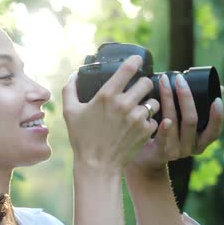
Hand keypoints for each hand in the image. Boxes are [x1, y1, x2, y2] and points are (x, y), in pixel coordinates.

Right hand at [62, 55, 159, 170]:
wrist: (97, 165)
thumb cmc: (82, 138)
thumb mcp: (70, 112)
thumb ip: (69, 89)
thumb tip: (74, 74)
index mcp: (106, 96)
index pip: (128, 69)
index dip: (135, 60)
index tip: (138, 60)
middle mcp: (124, 104)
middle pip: (147, 82)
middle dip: (143, 84)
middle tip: (137, 89)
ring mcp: (137, 118)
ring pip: (153, 101)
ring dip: (147, 102)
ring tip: (138, 109)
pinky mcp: (146, 130)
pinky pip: (153, 118)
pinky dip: (147, 121)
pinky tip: (136, 126)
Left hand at [127, 73, 223, 172]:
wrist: (144, 159)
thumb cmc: (165, 136)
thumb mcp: (183, 125)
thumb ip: (195, 109)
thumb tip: (218, 87)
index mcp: (200, 141)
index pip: (214, 131)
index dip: (217, 117)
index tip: (216, 100)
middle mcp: (190, 147)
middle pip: (191, 120)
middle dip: (186, 97)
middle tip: (180, 79)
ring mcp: (175, 151)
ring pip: (174, 123)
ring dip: (169, 100)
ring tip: (163, 83)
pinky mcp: (159, 153)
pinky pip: (163, 140)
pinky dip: (164, 129)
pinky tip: (164, 119)